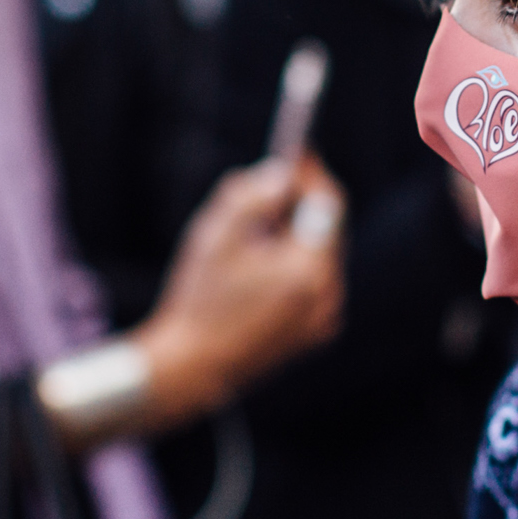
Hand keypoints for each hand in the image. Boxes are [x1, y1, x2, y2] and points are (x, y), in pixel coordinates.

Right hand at [131, 156, 344, 427]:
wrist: (190, 368)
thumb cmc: (198, 299)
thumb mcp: (217, 234)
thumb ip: (253, 194)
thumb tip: (282, 174)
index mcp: (308, 270)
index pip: (327, 203)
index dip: (310, 173)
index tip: (293, 150)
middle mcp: (326, 295)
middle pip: (327, 229)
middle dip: (301, 202)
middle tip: (275, 179)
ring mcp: (323, 318)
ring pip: (319, 256)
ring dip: (296, 234)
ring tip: (259, 225)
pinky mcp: (312, 333)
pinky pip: (312, 283)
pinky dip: (294, 264)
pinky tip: (261, 262)